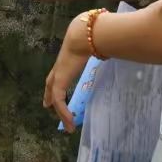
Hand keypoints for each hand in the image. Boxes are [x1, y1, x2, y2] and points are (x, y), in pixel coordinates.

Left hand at [43, 13, 97, 132]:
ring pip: (56, 97)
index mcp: (66, 59)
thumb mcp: (96, 45)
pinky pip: (60, 102)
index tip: (55, 84)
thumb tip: (114, 46)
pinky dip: (65, 114)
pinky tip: (70, 123)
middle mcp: (59, 67)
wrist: (84, 36)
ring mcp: (58, 75)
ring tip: (67, 125)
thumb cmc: (91, 37)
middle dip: (49, 94)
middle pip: (51, 85)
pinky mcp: (60, 83)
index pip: (58, 71)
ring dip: (61, 112)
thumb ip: (102, 48)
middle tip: (47, 105)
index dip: (55, 79)